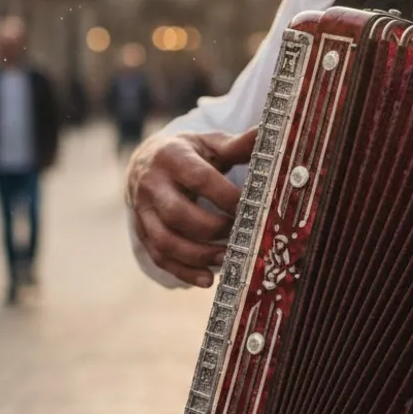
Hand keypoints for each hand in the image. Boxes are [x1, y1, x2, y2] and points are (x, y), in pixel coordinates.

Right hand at [127, 128, 257, 286]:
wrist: (146, 161)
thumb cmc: (188, 154)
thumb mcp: (209, 144)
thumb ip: (238, 145)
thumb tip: (270, 133)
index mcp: (172, 157)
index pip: (199, 178)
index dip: (227, 196)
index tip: (253, 207)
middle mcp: (151, 184)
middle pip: (178, 214)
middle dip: (213, 229)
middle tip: (241, 234)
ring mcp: (142, 211)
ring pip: (165, 241)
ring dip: (199, 256)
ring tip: (228, 259)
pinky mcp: (142, 232)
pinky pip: (159, 257)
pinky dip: (183, 271)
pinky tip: (207, 280)